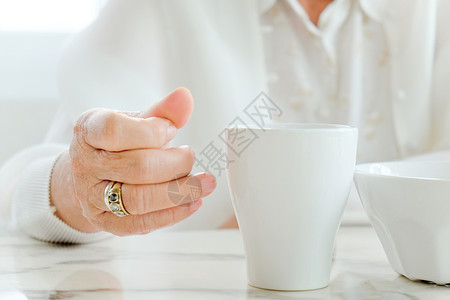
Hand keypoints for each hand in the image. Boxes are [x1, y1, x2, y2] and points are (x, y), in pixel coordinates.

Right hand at [50, 88, 215, 235]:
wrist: (88, 174)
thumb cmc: (117, 144)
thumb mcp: (134, 121)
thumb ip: (162, 112)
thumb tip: (184, 98)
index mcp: (88, 131)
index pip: (114, 130)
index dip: (151, 131)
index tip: (171, 130)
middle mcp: (85, 165)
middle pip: (137, 168)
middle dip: (175, 163)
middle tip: (190, 156)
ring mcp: (92, 197)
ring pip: (139, 200)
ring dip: (181, 192)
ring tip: (204, 183)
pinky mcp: (106, 222)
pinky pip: (140, 224)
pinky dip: (172, 214)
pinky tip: (193, 202)